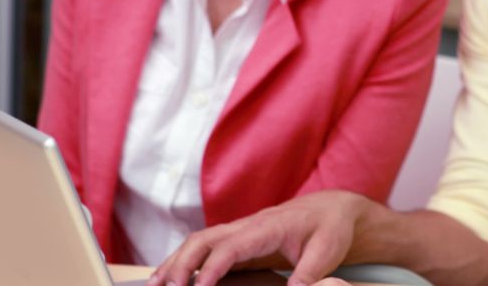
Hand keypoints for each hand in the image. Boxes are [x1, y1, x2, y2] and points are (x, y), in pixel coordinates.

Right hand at [148, 190, 372, 285]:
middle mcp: (249, 225)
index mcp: (269, 227)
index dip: (213, 267)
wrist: (332, 208)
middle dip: (181, 263)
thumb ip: (309, 273)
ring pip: (199, 241)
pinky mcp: (239, 238)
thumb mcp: (327, 251)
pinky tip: (172, 277)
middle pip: (204, 239)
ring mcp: (241, 230)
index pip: (232, 246)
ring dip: (176, 261)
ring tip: (155, 285)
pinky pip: (206, 246)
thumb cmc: (330, 227)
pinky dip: (185, 260)